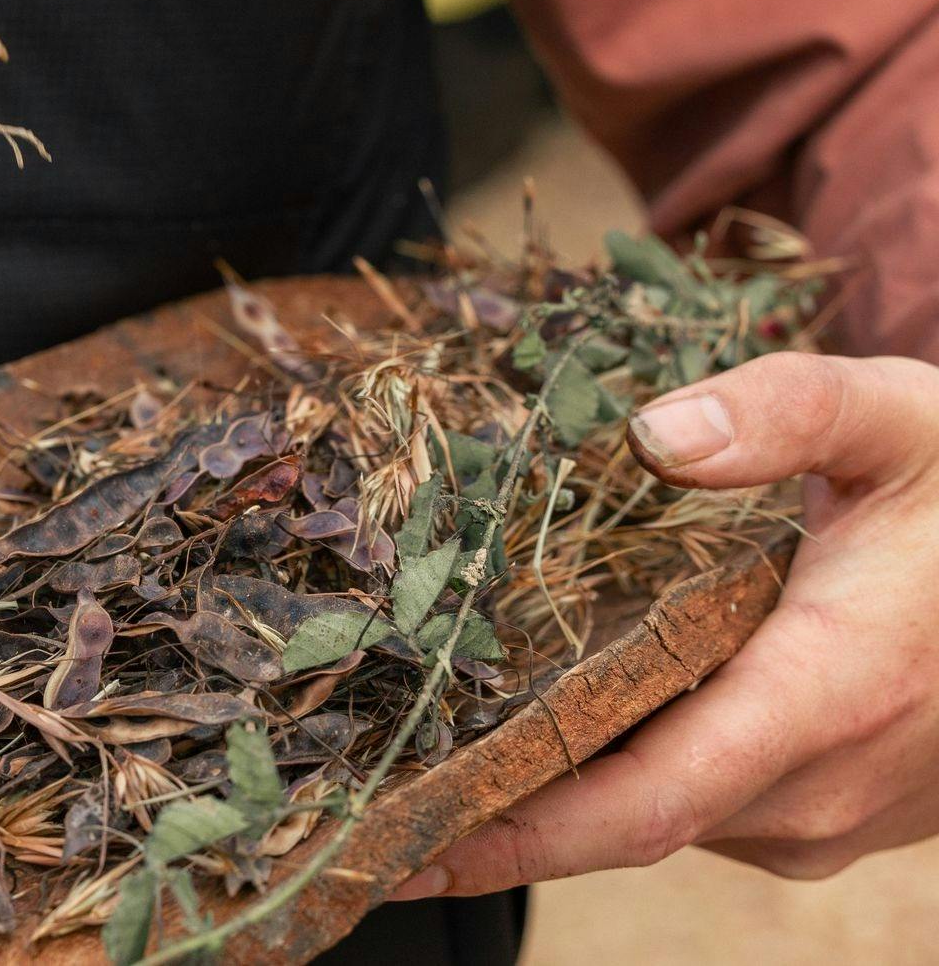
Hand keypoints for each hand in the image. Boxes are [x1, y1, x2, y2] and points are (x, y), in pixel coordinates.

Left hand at [393, 350, 938, 897]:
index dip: (511, 833)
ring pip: (655, 810)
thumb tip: (651, 434)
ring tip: (433, 729)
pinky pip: (696, 805)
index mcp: (829, 694)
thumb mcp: (906, 422)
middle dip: (494, 802)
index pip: (640, 802)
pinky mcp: (823, 818)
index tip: (401, 839)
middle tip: (364, 776)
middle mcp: (818, 786)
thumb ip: (785, 411)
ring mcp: (824, 818)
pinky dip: (620, 768)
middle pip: (621, 816)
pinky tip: (553, 712)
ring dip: (555, 779)